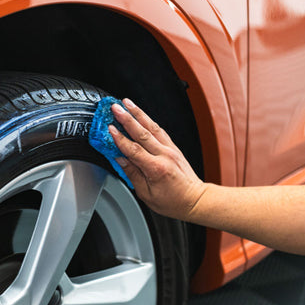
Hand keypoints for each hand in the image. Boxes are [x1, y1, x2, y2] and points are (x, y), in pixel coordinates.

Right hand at [109, 99, 207, 219]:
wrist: (195, 200)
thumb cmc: (173, 201)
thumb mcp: (146, 194)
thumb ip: (132, 174)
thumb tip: (120, 160)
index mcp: (156, 169)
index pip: (134, 150)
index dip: (120, 139)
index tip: (109, 129)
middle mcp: (164, 155)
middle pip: (142, 133)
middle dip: (126, 118)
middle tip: (115, 108)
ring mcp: (170, 149)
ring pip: (151, 126)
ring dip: (138, 113)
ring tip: (126, 103)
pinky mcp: (173, 146)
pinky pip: (159, 130)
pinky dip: (148, 120)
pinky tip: (141, 114)